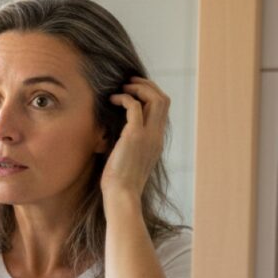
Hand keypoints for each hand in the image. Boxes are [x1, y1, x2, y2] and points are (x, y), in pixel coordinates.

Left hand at [100, 76, 168, 202]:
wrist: (122, 195)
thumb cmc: (119, 182)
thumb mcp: (128, 159)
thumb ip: (129, 145)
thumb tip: (115, 135)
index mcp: (156, 141)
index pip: (162, 110)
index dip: (151, 95)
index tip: (135, 91)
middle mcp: (157, 136)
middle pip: (164, 100)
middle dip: (148, 86)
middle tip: (130, 82)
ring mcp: (149, 135)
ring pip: (156, 99)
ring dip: (139, 88)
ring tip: (123, 87)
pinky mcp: (135, 135)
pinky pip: (135, 106)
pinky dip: (125, 98)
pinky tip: (113, 100)